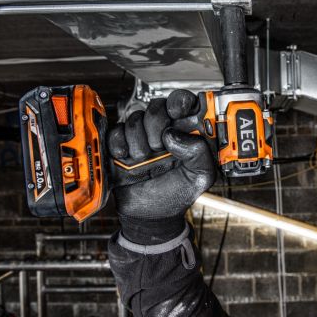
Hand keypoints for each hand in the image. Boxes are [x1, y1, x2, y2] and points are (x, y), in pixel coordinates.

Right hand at [107, 92, 215, 243]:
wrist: (149, 214)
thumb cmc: (176, 193)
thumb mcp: (201, 177)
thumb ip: (201, 153)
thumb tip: (175, 135)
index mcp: (187, 133)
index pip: (185, 103)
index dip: (181, 101)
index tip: (177, 112)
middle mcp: (164, 129)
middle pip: (158, 105)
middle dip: (157, 125)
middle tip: (159, 147)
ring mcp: (142, 136)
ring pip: (135, 117)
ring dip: (139, 141)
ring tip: (144, 160)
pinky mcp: (121, 144)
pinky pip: (116, 131)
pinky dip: (120, 145)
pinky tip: (127, 159)